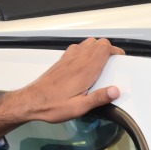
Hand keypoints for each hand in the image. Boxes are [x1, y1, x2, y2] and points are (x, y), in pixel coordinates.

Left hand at [0, 36, 124, 138]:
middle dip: (108, 48)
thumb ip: (99, 98)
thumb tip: (116, 91)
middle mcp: (77, 60)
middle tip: (112, 62)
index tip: (120, 61)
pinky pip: (76, 48)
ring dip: (96, 48)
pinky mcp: (61, 61)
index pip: (104, 48)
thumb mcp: (79, 107)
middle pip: (97, 42)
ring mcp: (68, 59)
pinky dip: (85, 50)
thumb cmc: (55, 105)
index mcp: (85, 70)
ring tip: (101, 61)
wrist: (30, 102)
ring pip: (87, 43)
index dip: (115, 51)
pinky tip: (84, 62)